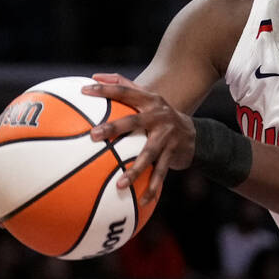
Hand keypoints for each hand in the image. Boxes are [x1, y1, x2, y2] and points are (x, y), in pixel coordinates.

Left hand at [83, 73, 196, 204]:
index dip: (105, 89)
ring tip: (120, 184)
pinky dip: (152, 187)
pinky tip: (142, 201)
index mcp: (150, 101)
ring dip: (135, 170)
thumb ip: (123, 86)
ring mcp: (168, 136)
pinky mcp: (173, 153)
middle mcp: (159, 116)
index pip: (125, 91)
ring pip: (149, 153)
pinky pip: (161, 173)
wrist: (195, 135)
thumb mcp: (147, 99)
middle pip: (134, 121)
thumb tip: (93, 76)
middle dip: (114, 128)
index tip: (84, 90)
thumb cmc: (159, 116)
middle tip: (94, 135)